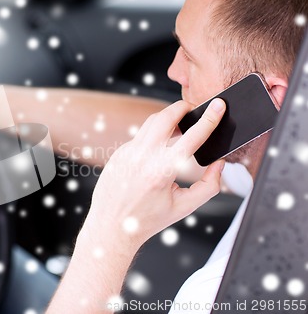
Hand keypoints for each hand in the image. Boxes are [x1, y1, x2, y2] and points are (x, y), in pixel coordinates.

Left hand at [83, 99, 226, 254]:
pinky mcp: (119, 153)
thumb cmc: (147, 220)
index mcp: (161, 172)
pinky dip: (154, 137)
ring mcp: (127, 153)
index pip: (191, 137)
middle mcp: (142, 157)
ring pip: (151, 122)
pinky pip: (140, 137)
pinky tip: (160, 149)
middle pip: (166, 116)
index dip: (209, 119)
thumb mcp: (184, 207)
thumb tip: (219, 163)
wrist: (111, 225)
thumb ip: (209, 186)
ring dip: (168, 119)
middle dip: (183, 108)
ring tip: (181, 127)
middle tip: (194, 109)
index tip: (218, 105)